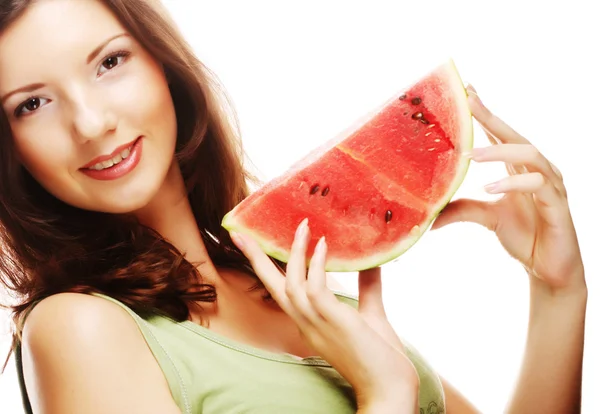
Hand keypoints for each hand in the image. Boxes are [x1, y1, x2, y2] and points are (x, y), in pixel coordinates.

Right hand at [230, 220, 418, 410]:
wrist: (390, 389)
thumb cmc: (381, 357)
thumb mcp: (370, 314)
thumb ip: (367, 288)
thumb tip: (370, 261)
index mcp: (310, 322)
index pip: (282, 290)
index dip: (269, 267)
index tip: (256, 246)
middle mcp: (306, 322)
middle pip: (271, 284)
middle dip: (255, 257)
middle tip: (240, 232)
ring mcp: (316, 323)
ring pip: (290, 282)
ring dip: (294, 252)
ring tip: (303, 226)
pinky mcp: (331, 321)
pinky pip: (314, 288)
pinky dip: (316, 264)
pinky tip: (323, 245)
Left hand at [432, 85, 584, 293]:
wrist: (547, 268)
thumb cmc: (523, 236)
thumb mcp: (486, 218)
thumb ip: (461, 209)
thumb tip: (428, 215)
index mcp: (518, 168)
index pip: (500, 134)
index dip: (484, 113)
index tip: (466, 91)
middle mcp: (536, 169)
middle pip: (514, 134)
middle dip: (490, 116)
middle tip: (468, 100)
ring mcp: (550, 184)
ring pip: (529, 154)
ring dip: (499, 151)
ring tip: (470, 155)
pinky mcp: (558, 203)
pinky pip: (538, 185)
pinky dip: (514, 183)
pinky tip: (491, 188)